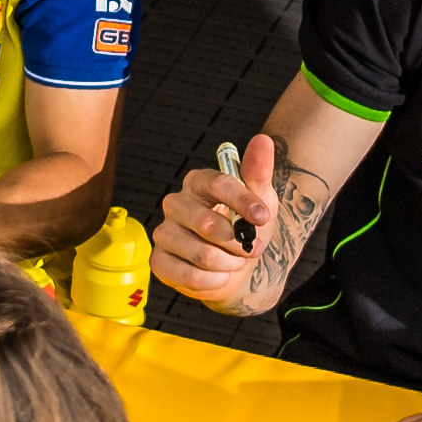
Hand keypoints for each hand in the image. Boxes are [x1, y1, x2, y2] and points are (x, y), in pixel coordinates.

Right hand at [156, 131, 276, 307]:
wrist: (237, 265)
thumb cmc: (246, 226)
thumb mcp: (260, 199)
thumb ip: (259, 171)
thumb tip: (263, 140)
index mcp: (198, 182)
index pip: (217, 184)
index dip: (242, 202)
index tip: (263, 217)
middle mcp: (175, 204)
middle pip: (207, 224)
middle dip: (238, 242)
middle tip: (250, 247)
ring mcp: (164, 233)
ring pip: (202, 255)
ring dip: (229, 263)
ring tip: (233, 260)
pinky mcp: (159, 262)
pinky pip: (191, 277)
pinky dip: (215, 281)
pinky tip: (218, 275)